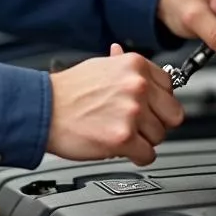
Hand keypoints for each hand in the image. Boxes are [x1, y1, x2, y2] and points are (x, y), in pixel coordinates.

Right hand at [46, 44, 184, 165]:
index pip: (170, 87)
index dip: (158, 101)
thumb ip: (121, 66)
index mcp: (135, 65)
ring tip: (120, 133)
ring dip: (143, 140)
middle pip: (172, 114)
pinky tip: (121, 148)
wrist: (43, 109)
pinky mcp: (123, 137)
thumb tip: (128, 59)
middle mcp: (137, 86)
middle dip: (156, 122)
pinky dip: (136, 156)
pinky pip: (148, 155)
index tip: (148, 106)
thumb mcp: (98, 66)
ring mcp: (132, 112)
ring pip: (160, 136)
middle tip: (137, 125)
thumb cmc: (66, 91)